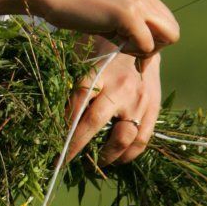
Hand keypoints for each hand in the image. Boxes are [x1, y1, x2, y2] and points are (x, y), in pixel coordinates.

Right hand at [30, 0, 178, 58]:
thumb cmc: (69, 4)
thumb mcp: (106, 10)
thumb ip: (126, 23)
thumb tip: (142, 49)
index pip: (164, 20)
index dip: (151, 39)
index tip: (129, 46)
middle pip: (172, 30)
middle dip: (154, 46)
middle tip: (128, 48)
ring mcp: (138, 1)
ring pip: (167, 37)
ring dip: (145, 49)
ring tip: (119, 44)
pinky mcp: (128, 14)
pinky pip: (147, 45)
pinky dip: (133, 51)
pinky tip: (112, 43)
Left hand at [65, 45, 160, 164]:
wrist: (142, 43)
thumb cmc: (105, 58)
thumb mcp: (86, 64)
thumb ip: (74, 89)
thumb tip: (54, 121)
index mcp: (99, 72)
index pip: (77, 101)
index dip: (63, 125)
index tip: (53, 145)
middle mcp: (121, 87)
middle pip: (95, 122)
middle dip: (77, 145)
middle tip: (64, 160)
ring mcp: (140, 100)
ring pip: (122, 138)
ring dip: (104, 156)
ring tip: (92, 162)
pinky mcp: (154, 109)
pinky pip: (141, 141)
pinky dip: (127, 155)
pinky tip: (115, 160)